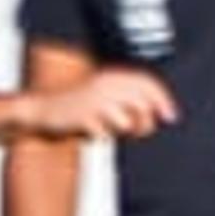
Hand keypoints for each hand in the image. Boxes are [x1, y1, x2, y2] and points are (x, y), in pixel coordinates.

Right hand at [33, 67, 176, 141]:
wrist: (43, 112)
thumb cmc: (81, 111)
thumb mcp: (108, 101)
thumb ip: (132, 105)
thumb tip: (159, 117)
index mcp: (111, 77)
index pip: (146, 82)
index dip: (163, 99)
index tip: (171, 117)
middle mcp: (104, 85)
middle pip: (142, 103)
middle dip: (146, 122)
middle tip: (140, 132)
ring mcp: (92, 100)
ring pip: (125, 121)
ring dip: (123, 131)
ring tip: (111, 131)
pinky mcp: (81, 116)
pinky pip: (104, 134)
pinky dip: (101, 137)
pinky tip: (91, 133)